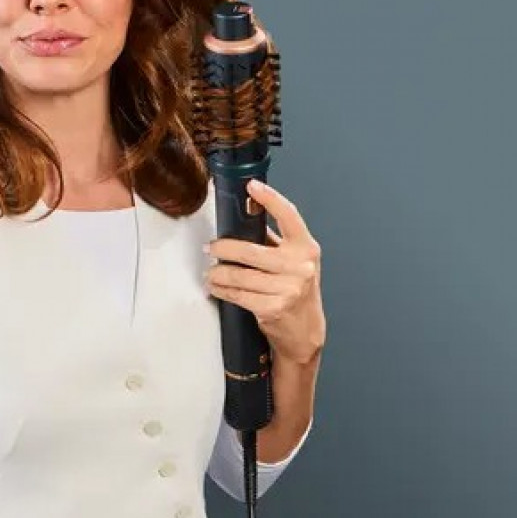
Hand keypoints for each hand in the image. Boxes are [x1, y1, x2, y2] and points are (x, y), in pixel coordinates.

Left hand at [204, 179, 325, 365]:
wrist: (306, 331)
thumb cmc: (296, 290)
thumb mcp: (295, 261)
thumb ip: (274, 240)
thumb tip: (245, 216)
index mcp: (306, 247)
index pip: (289, 215)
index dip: (270, 198)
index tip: (252, 187)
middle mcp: (300, 266)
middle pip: (250, 250)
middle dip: (223, 248)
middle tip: (211, 247)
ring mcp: (288, 288)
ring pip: (240, 275)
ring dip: (218, 273)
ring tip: (210, 271)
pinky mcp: (274, 308)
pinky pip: (238, 295)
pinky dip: (222, 290)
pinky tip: (217, 286)